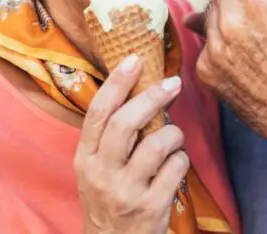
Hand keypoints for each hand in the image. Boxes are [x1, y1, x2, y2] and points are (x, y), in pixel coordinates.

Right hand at [74, 55, 189, 233]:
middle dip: (153, 97)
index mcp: (85, 159)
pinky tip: (176, 165)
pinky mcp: (150, 207)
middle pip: (127, 123)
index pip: (98, 112)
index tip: (135, 59)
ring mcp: (125, 192)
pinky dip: (182, 160)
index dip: (117, 82)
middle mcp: (101, 174)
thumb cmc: (108, 201)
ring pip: (158, 144)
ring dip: (174, 133)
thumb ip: (110, 139)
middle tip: (172, 83)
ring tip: (173, 138)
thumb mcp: (95, 171)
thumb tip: (140, 93)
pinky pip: (176, 168)